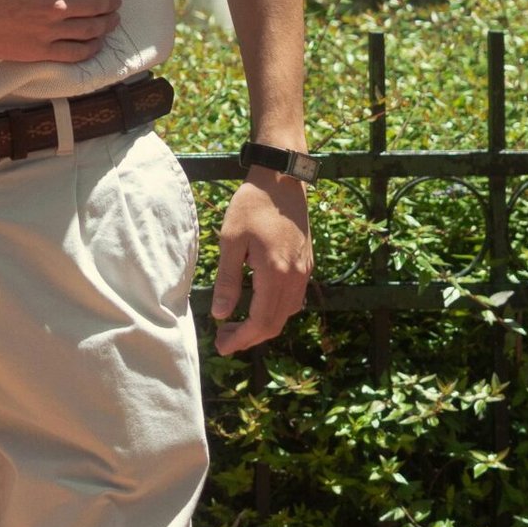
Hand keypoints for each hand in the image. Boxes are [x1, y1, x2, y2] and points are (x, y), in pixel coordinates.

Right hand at [0, 0, 119, 62]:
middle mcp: (55, 4)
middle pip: (98, 4)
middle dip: (111, 2)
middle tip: (115, 1)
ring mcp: (48, 30)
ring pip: (91, 30)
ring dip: (106, 24)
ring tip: (111, 21)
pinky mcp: (39, 51)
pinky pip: (75, 53)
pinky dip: (91, 48)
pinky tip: (93, 43)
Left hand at [211, 171, 312, 355]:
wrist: (283, 180)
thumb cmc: (252, 205)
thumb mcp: (231, 240)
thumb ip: (227, 279)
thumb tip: (220, 315)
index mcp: (276, 273)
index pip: (261, 321)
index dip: (242, 339)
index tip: (222, 346)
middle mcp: (296, 277)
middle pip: (276, 323)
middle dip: (250, 337)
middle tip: (224, 340)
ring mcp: (305, 272)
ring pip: (286, 314)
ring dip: (262, 326)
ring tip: (236, 325)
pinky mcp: (307, 265)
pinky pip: (293, 300)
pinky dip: (275, 312)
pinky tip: (257, 306)